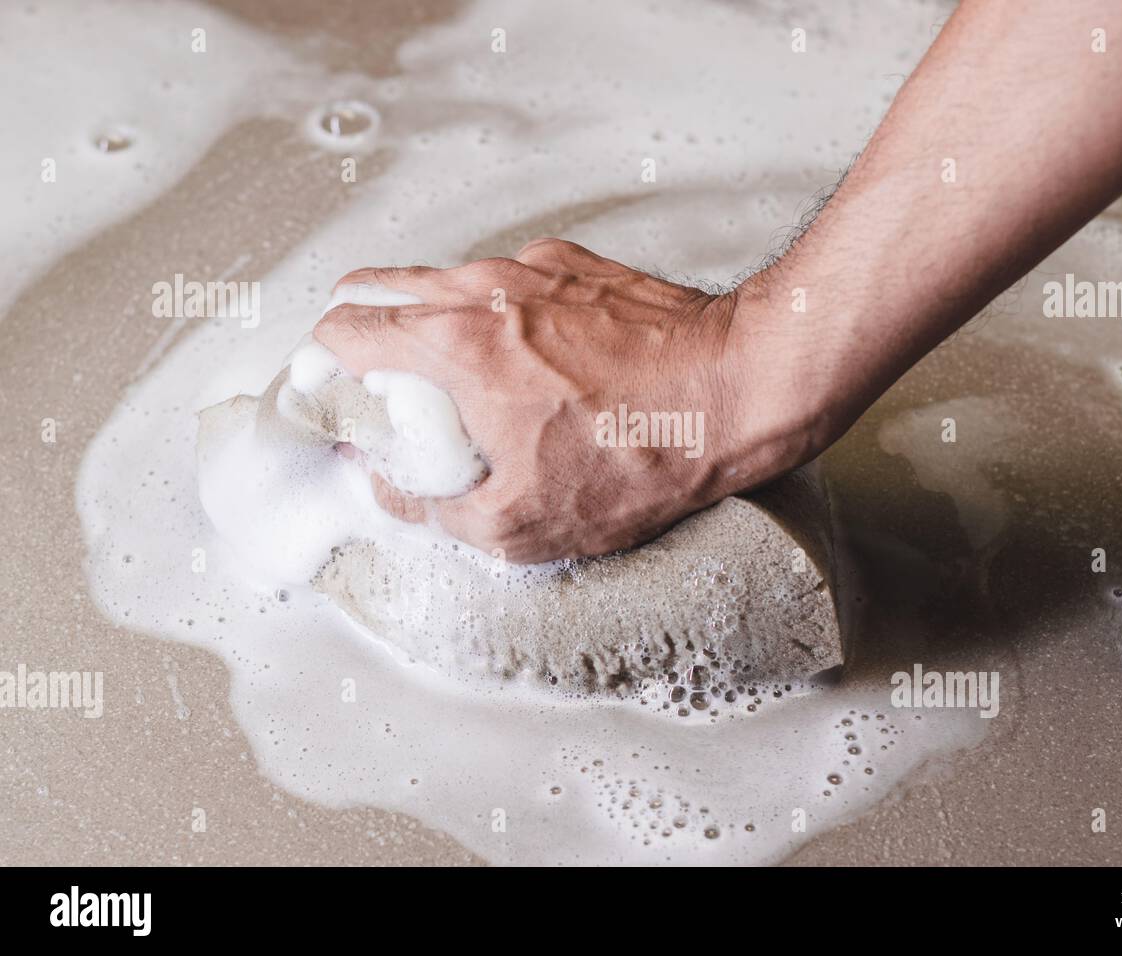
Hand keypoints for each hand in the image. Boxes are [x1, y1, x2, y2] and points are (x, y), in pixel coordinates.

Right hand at [314, 239, 801, 561]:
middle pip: (378, 288)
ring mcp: (530, 268)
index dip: (325, 368)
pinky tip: (536, 364)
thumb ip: (434, 511)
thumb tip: (390, 489)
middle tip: (391, 393)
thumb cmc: (644, 451)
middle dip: (365, 338)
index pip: (342, 327)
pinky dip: (496, 318)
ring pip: (443, 283)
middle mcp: (481, 288)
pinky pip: (506, 284)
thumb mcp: (524, 524)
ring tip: (468, 386)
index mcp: (453, 345)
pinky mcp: (574, 264)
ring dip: (432, 327)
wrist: (738, 388)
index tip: (340, 400)